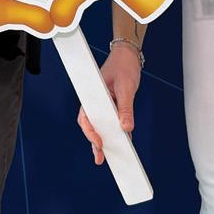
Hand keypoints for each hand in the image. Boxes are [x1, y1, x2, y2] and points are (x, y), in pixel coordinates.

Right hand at [77, 45, 140, 164]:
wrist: (127, 55)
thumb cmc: (122, 66)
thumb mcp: (126, 87)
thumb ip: (126, 108)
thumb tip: (127, 128)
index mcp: (92, 94)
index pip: (86, 117)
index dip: (91, 132)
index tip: (99, 143)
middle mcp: (95, 100)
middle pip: (92, 125)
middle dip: (95, 142)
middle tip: (100, 158)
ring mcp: (103, 103)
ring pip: (101, 125)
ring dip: (105, 139)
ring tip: (109, 156)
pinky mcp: (112, 105)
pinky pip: (112, 121)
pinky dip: (116, 132)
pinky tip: (122, 142)